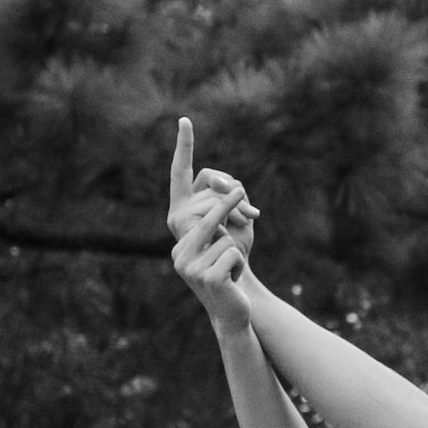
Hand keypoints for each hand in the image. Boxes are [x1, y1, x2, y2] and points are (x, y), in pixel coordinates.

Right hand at [167, 118, 255, 335]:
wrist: (233, 308)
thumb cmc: (235, 266)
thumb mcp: (235, 230)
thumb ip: (230, 207)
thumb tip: (234, 188)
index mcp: (180, 224)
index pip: (180, 180)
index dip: (183, 150)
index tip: (184, 119)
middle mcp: (175, 240)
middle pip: (212, 203)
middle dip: (237, 209)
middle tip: (252, 217)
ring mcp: (185, 260)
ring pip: (225, 230)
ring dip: (239, 244)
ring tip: (234, 263)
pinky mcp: (202, 276)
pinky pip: (232, 251)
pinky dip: (241, 262)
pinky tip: (233, 277)